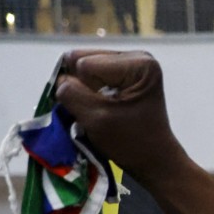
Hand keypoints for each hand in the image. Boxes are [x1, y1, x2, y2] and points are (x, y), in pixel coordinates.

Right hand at [53, 50, 187, 178]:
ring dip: (83, 87)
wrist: (153, 158)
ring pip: (81, 63)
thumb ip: (71, 93)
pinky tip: (103, 103)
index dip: (83, 89)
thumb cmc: (130, 142)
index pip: (85, 64)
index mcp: (139, 64)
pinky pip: (89, 71)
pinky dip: (89, 88)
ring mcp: (130, 62)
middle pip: (81, 58)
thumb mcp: (95, 119)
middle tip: (98, 108)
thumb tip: (59, 77)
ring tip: (101, 106)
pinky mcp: (123, 70)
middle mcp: (138, 56)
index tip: (102, 111)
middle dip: (80, 84)